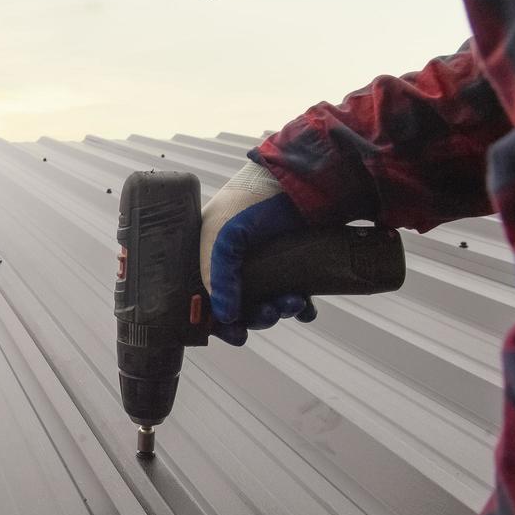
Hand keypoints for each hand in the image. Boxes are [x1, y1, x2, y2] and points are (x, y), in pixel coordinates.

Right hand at [201, 162, 317, 345]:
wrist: (296, 181)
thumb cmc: (249, 202)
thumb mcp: (222, 238)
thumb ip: (218, 277)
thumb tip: (225, 318)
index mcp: (209, 258)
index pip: (206, 300)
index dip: (219, 321)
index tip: (236, 334)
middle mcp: (235, 264)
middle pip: (241, 306)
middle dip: (257, 315)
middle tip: (271, 313)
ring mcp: (264, 264)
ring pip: (268, 302)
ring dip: (280, 310)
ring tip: (295, 302)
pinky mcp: (291, 263)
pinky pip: (293, 294)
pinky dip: (301, 307)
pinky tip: (307, 308)